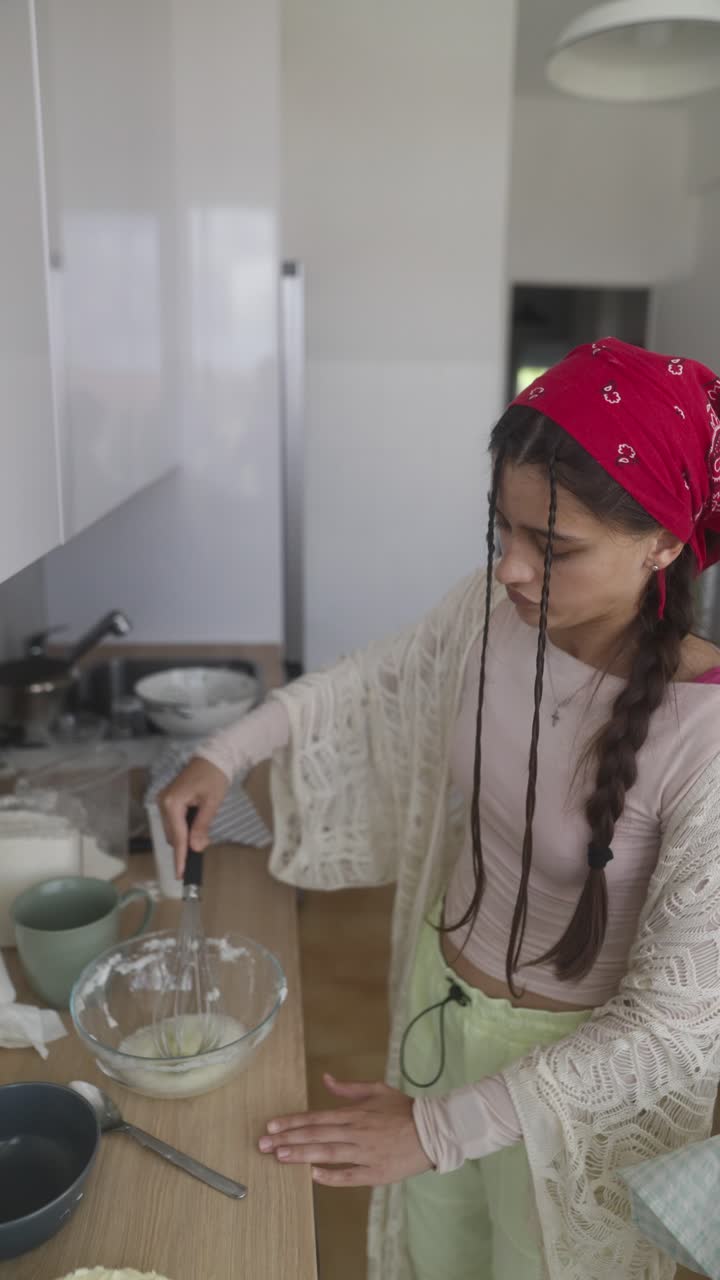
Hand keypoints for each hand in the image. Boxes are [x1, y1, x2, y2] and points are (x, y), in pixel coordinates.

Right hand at [157, 757, 228, 876]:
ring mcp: (164, 801)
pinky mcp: (169, 801)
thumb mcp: (211, 803)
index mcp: (172, 803)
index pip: (177, 837)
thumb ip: (201, 826)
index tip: (181, 874)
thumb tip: (195, 848)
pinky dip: (184, 829)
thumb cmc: (213, 776)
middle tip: (203, 848)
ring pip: (173, 830)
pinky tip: (195, 828)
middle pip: (173, 835)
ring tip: (202, 837)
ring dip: (186, 837)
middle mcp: (163, 802)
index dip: (180, 857)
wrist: (213, 757)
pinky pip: (174, 821)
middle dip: (186, 846)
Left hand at [258, 1074, 431, 1186]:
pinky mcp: (376, 1173)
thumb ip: (348, 1088)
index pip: (317, 1118)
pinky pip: (350, 1176)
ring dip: (302, 1155)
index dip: (293, 1122)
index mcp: (355, 1113)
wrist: (432, 1131)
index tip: (271, 1126)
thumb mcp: (376, 1090)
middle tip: (264, 1145)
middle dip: (288, 1140)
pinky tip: (314, 1176)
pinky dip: (332, 1176)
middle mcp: (356, 1132)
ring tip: (280, 1157)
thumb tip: (325, 1079)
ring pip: (329, 1154)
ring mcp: (365, 1153)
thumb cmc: (403, 1109)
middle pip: (317, 1136)